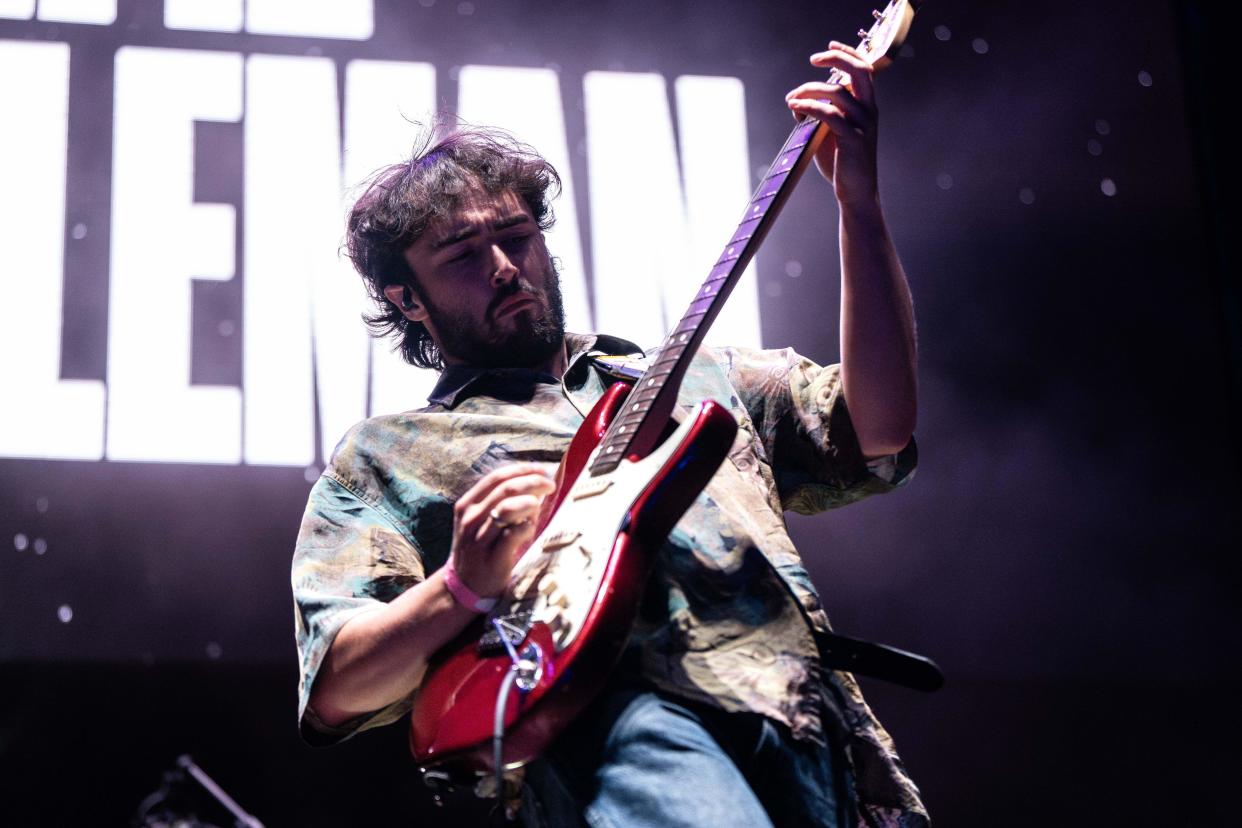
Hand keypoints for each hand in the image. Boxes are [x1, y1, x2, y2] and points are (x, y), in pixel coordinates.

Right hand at [449, 463, 555, 599]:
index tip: (541, 470)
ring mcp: (479, 538)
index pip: (496, 477)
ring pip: (508, 508)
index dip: (522, 470)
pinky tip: (530, 529)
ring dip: (530, 503)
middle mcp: (470, 518)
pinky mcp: (492, 557)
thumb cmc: (479, 549)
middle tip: (550, 485)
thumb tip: (533, 482)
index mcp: (467, 505)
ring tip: (538, 509)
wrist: (463, 587)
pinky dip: (527, 527)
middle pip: (506, 489)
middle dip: (533, 482)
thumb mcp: (479, 521)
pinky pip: (514, 534)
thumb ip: (499, 502)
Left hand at [785, 41, 878, 207]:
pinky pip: (829, 115)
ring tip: (792, 99)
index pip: (864, 70)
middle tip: (814, 59)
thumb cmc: (842, 163)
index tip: (829, 47)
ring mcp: (863, 125)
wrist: (856, 192)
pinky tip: (796, 108)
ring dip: (809, 90)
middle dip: (836, 59)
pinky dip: (809, 107)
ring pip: (837, 92)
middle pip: (859, 71)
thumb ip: (820, 114)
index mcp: (867, 106)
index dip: (848, 53)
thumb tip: (799, 102)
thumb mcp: (829, 133)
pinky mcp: (853, 139)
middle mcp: (869, 111)